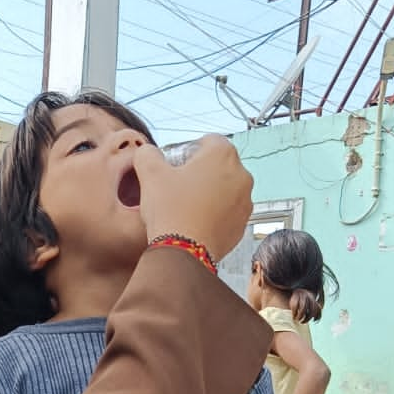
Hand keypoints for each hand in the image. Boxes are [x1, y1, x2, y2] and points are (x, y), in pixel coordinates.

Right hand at [137, 135, 253, 262]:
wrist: (184, 253)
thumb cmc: (171, 212)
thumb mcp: (150, 174)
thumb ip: (148, 154)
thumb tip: (148, 153)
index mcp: (223, 154)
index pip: (208, 141)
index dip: (188, 151)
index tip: (177, 165)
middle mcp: (241, 174)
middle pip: (218, 164)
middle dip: (201, 172)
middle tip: (179, 187)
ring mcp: (245, 200)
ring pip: (225, 188)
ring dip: (209, 192)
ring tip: (186, 206)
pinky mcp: (242, 223)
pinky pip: (228, 210)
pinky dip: (215, 212)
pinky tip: (195, 221)